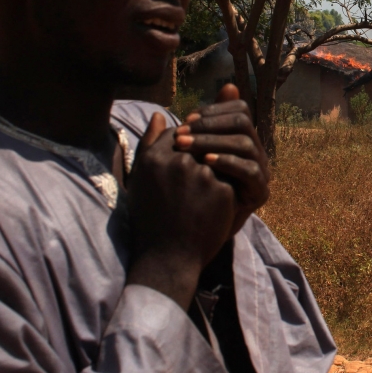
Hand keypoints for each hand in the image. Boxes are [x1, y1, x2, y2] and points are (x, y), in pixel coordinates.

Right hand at [126, 113, 236, 308]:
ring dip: (217, 168)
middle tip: (197, 180)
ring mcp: (202, 175)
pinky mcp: (222, 189)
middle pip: (200, 143)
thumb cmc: (151, 218)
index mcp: (154, 157)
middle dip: (203, 154)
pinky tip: (216, 202)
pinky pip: (230, 175)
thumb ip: (151, 143)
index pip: (179, 133)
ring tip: (204, 192)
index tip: (186, 162)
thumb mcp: (141, 179)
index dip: (186, 146)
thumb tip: (161, 114)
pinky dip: (227, 184)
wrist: (167, 258)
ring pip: (217, 157)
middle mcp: (178, 162)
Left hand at [172, 84, 269, 235]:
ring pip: (245, 143)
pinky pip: (250, 170)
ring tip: (186, 147)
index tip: (185, 120)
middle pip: (242, 122)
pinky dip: (227, 162)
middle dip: (210, 124)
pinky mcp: (259, 192)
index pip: (237, 110)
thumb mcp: (171, 166)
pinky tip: (205, 163)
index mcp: (236, 140)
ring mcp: (258, 171)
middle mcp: (252, 152)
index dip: (212, 110)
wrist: (186, 243)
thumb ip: (168, 140)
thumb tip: (158, 114)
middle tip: (183, 132)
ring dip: (213, 141)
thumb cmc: (178, 200)